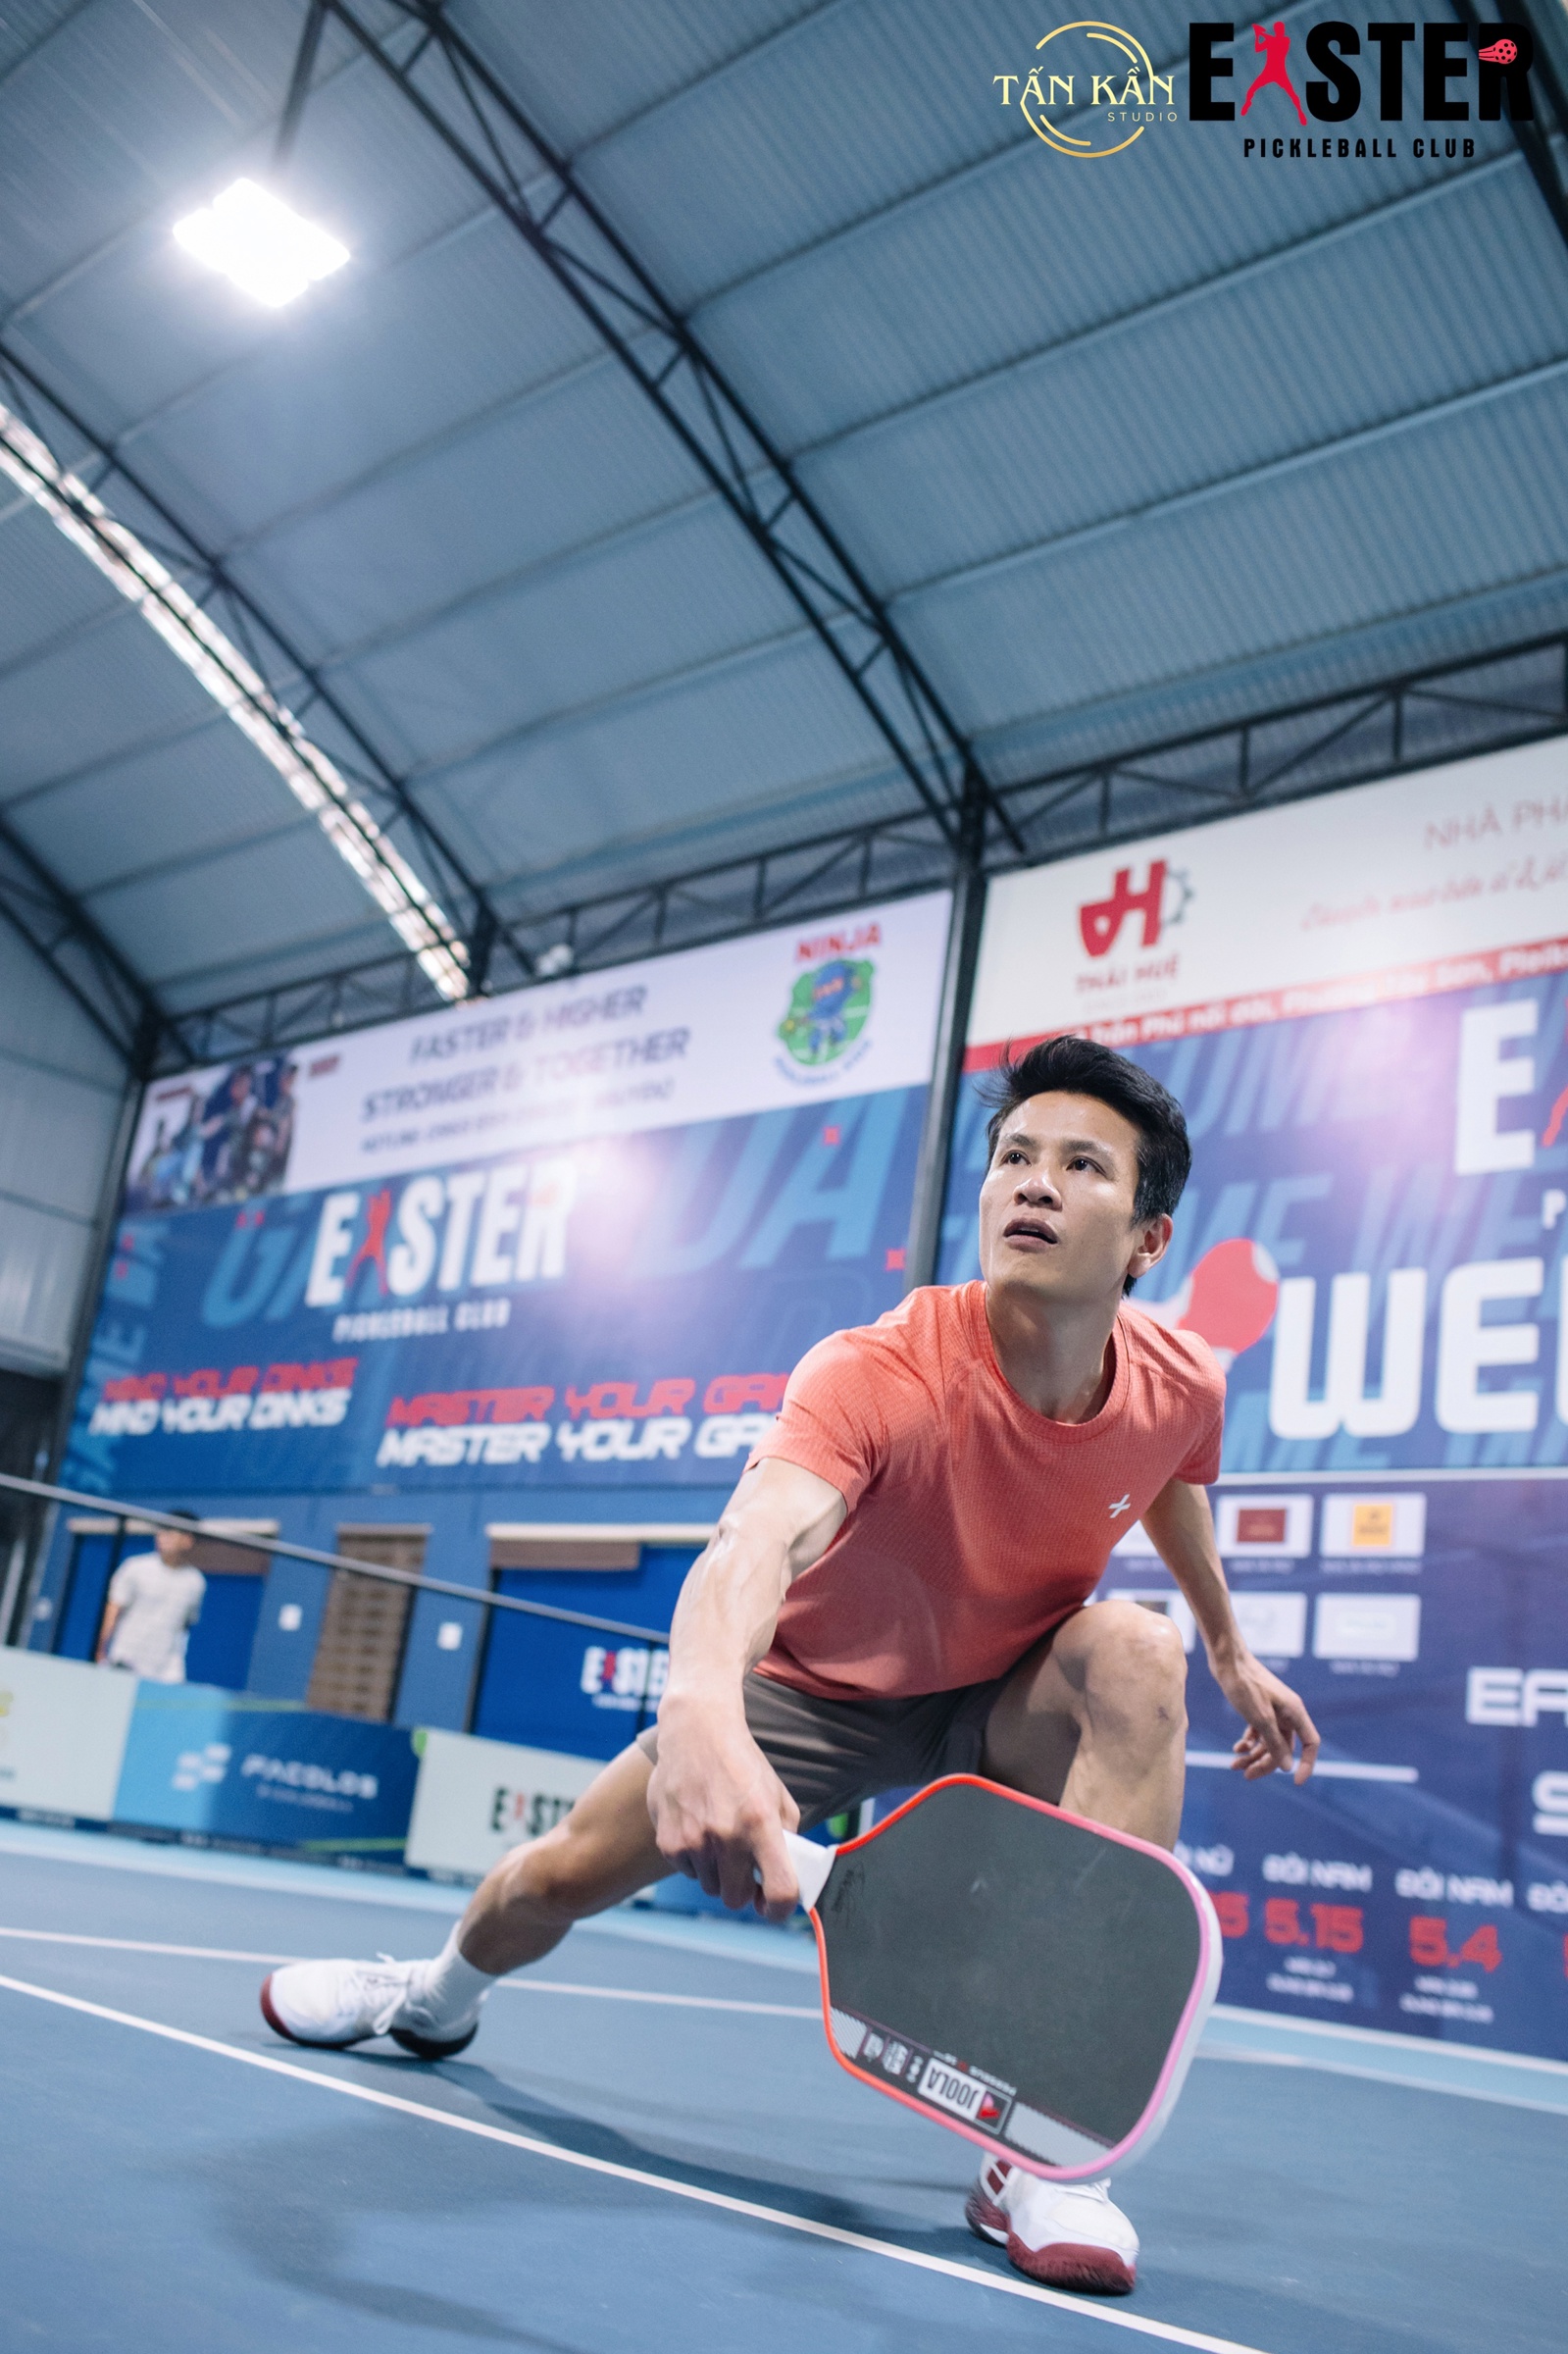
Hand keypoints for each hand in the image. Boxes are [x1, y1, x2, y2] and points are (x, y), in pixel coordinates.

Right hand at [646, 1697, 801, 1919]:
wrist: (697, 1732)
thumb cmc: (743, 1765)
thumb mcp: (778, 1796)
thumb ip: (787, 1838)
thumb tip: (788, 1876)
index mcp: (760, 1824)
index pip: (778, 1891)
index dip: (779, 1909)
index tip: (773, 1907)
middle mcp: (725, 1836)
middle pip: (736, 1898)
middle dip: (743, 1888)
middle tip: (744, 1868)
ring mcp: (693, 1841)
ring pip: (709, 1886)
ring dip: (717, 1872)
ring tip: (719, 1837)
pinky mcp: (668, 1841)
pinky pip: (686, 1870)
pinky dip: (694, 1859)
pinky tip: (697, 1826)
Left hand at [1211, 1645, 1318, 1783]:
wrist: (1227, 1659)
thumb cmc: (1245, 1685)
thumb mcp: (1260, 1718)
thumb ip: (1275, 1743)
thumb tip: (1287, 1767)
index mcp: (1295, 1713)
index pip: (1310, 1744)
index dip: (1307, 1764)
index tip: (1296, 1783)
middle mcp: (1287, 1713)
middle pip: (1284, 1748)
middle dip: (1266, 1764)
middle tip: (1246, 1776)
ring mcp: (1273, 1711)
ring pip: (1268, 1742)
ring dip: (1253, 1756)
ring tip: (1234, 1765)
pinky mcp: (1258, 1708)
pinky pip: (1258, 1733)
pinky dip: (1248, 1743)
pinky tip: (1237, 1749)